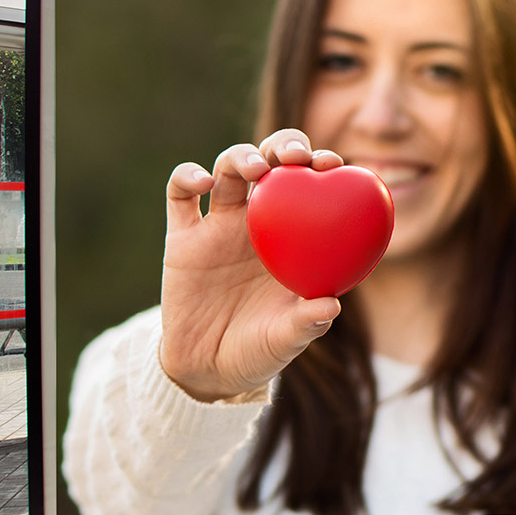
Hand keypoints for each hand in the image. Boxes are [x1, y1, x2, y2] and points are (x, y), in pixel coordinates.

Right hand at [157, 129, 346, 401]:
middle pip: (272, 163)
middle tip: (295, 155)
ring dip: (241, 156)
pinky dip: (188, 176)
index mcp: (294, 236)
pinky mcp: (183, 238)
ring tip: (255, 168)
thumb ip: (306, 322)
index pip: (313, 186)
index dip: (323, 166)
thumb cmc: (261, 349)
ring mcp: (219, 226)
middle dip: (285, 145)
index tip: (336, 165)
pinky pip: (180, 195)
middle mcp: (259, 221)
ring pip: (229, 168)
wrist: (209, 369)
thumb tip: (332, 305)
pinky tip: (204, 180)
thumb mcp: (286, 339)